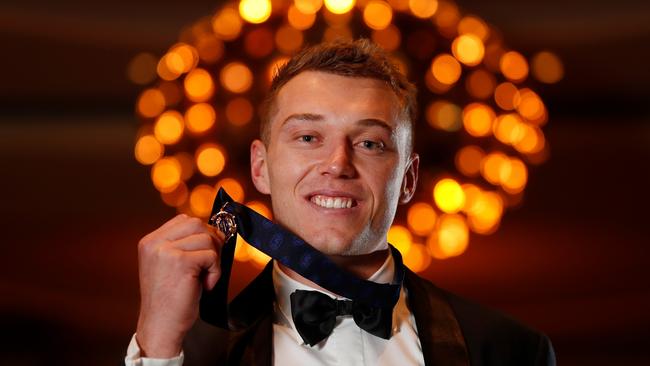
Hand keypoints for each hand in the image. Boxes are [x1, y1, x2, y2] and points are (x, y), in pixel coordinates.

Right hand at [135, 214, 224, 357]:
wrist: (161, 326)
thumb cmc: (171, 299)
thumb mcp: (171, 265)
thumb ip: (183, 245)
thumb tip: (216, 231)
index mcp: (150, 241)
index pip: (184, 220)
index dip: (202, 234)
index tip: (205, 254)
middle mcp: (154, 243)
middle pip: (197, 224)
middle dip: (212, 243)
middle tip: (210, 265)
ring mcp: (166, 251)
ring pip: (207, 238)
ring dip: (214, 259)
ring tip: (205, 278)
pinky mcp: (180, 262)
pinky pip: (211, 255)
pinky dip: (215, 271)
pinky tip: (205, 285)